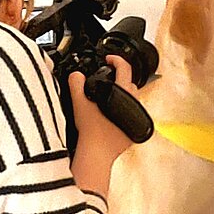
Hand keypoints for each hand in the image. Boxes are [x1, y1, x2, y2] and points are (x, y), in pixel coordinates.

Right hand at [69, 57, 138, 192]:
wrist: (97, 153)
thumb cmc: (91, 131)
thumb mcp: (79, 103)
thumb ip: (76, 84)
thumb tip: (75, 75)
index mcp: (124, 94)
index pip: (125, 68)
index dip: (116, 59)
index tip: (109, 59)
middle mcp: (135, 104)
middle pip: (131, 83)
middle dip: (120, 78)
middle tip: (107, 78)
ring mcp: (137, 117)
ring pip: (133, 99)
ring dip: (123, 95)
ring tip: (108, 96)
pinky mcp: (136, 129)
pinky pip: (132, 113)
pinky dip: (124, 110)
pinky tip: (112, 113)